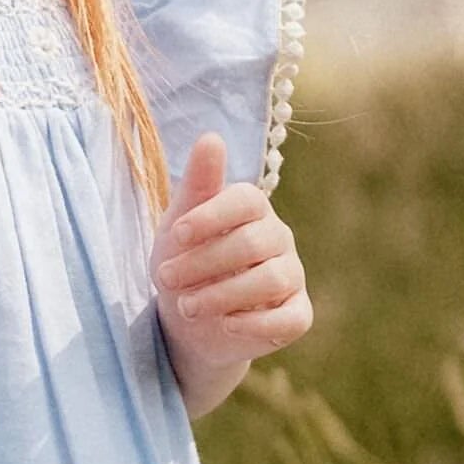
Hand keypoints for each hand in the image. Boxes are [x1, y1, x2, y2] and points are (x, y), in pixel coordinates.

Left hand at [152, 132, 312, 409]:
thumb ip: (198, 185)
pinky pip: (290, 319)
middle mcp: (279, 238)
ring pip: (270, 280)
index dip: (212, 215)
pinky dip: (255, 325)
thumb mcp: (179, 225)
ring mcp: (292, 276)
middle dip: (203, 262)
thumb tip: (211, 138)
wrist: (188, 322)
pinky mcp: (297, 314)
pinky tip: (225, 326)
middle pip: (252, 243)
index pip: (247, 199)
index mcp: (253, 209)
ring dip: (221, 295)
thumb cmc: (185, 262)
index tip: (178, 233)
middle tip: (165, 278)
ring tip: (186, 306)